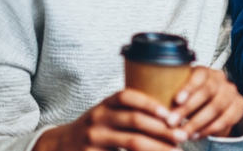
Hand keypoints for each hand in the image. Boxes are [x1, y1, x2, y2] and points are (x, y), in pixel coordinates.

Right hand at [33, 88, 183, 150]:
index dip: (149, 103)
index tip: (169, 113)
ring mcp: (94, 138)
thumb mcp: (107, 113)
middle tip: (181, 135)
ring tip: (176, 150)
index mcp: (105, 104)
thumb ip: (129, 110)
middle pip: (134, 121)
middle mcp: (98, 118)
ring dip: (157, 147)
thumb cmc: (95, 128)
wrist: (62, 145)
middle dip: (161, 129)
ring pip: (132, 142)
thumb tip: (168, 114)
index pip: (127, 96)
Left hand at [165, 66, 242, 140]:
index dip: (189, 87)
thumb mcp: (182, 90)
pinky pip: (225, 120)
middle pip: (207, 92)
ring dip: (197, 123)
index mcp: (205, 71)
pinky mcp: (239, 106)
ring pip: (216, 108)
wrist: (214, 103)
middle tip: (171, 122)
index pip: (200, 75)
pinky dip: (209, 129)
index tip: (176, 100)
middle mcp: (221, 79)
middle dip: (188, 109)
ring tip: (182, 133)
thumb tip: (151, 102)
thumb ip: (171, 92)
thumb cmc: (192, 96)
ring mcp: (231, 92)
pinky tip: (195, 135)